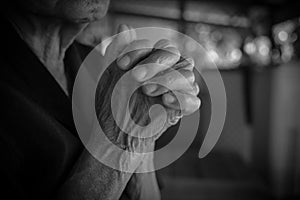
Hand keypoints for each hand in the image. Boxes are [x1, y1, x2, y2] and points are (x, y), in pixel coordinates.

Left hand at [95, 25, 199, 152]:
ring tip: (148, 91)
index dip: (142, 51)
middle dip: (157, 63)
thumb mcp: (109, 72)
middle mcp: (167, 73)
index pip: (162, 45)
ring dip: (168, 80)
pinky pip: (193, 100)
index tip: (121, 65)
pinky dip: (181, 99)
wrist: (114, 131)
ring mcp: (175, 91)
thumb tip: (124, 26)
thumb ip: (117, 48)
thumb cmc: (110, 101)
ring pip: (188, 74)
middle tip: (137, 77)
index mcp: (154, 62)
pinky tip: (165, 102)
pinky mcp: (180, 109)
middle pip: (178, 55)